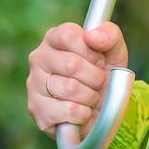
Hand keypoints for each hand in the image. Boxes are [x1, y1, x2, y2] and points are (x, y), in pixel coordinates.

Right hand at [26, 21, 128, 141]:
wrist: (104, 109)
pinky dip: (84, 114)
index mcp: (54, 38)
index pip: (68, 36)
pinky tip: (82, 111)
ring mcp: (34, 84)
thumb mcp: (114, 50)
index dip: (91, 51)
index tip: (99, 60)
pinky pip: (68, 111)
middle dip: (95, 77)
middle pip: (71, 64)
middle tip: (98, 82)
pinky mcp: (37, 110)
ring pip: (70, 89)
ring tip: (90, 96)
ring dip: (91, 96)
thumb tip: (92, 37)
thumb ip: (109, 35)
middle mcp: (38, 58)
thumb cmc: (104, 73)